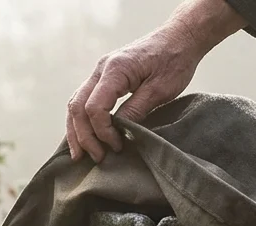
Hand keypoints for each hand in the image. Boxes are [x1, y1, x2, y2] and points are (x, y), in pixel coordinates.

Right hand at [67, 0, 245, 162]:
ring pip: (75, 104)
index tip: (117, 146)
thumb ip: (136, 110)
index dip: (102, 132)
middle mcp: (101, 69)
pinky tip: (85, 137)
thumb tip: (118, 132)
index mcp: (115, 69)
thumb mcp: (160, 90)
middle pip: (77, 107)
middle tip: (97, 158)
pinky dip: (82, 121)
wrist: (180, 37)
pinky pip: (84, 100)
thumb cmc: (174, 60)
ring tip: (81, 155)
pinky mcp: (104, 77)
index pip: (94, 107)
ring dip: (77, 131)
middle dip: (84, 136)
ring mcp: (100, 72)